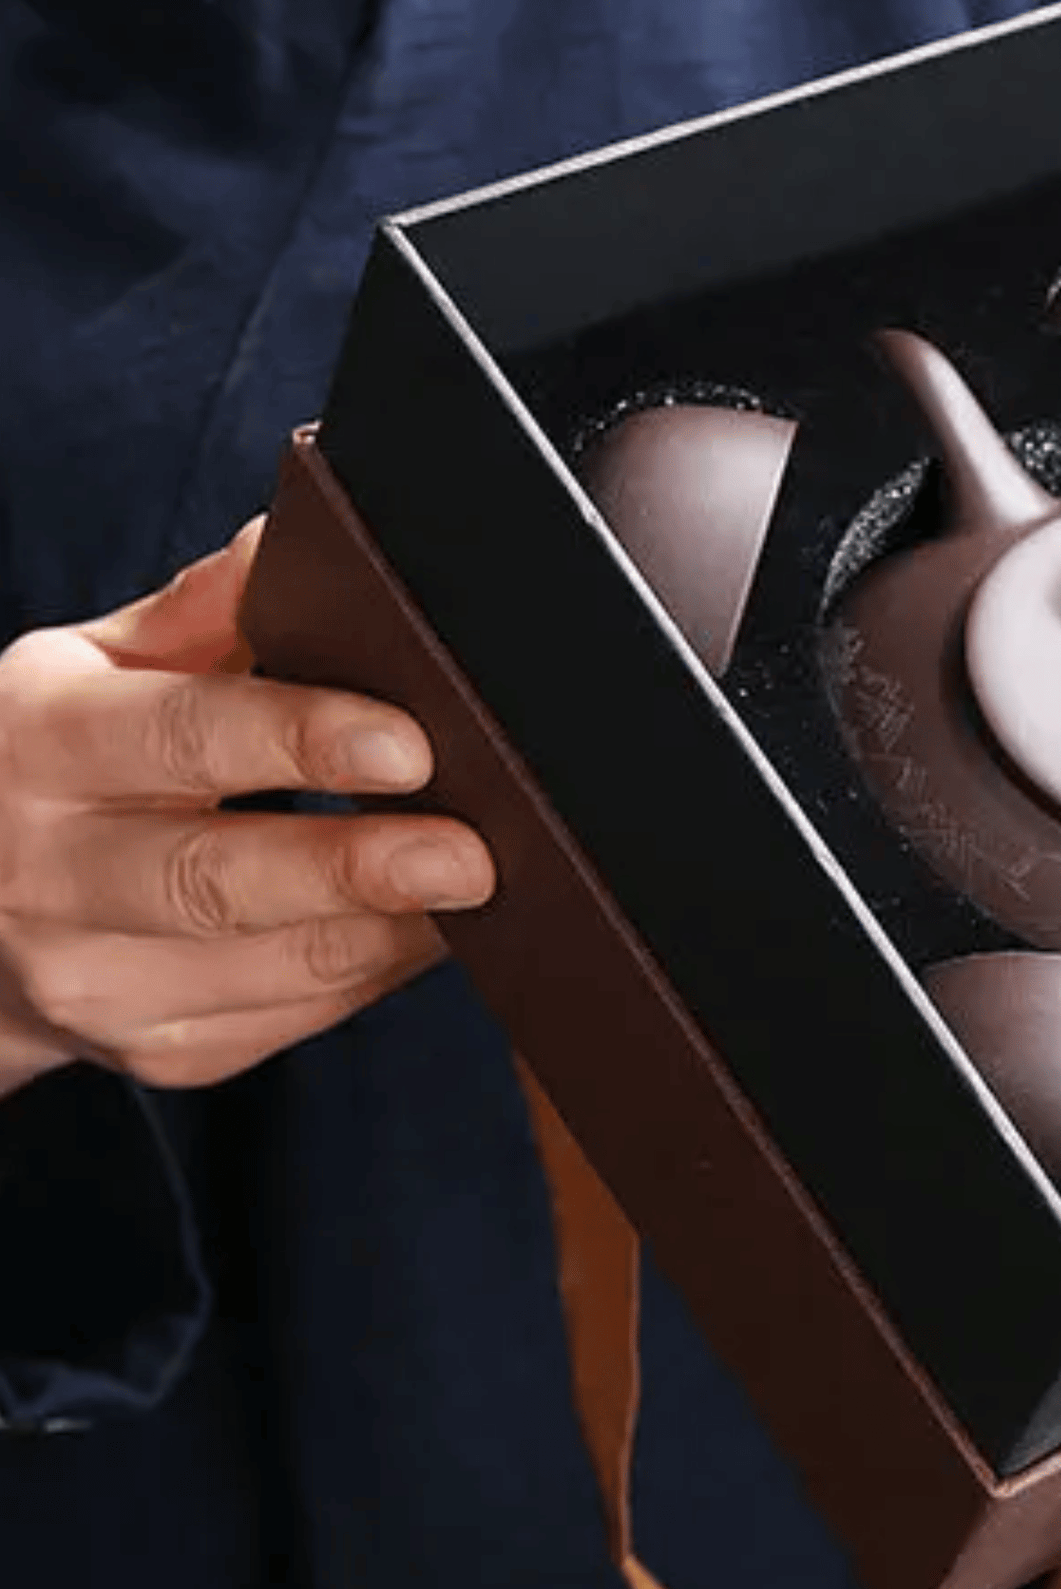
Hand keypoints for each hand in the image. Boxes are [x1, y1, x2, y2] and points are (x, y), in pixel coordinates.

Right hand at [0, 519, 494, 1096]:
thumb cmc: (67, 761)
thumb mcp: (99, 666)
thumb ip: (208, 609)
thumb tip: (314, 535)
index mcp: (44, 745)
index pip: (181, 739)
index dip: (300, 742)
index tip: (410, 744)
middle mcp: (54, 874)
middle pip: (222, 881)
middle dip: (360, 869)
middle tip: (473, 853)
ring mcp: (103, 981)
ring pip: (282, 968)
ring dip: (399, 929)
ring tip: (488, 885)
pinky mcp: (165, 1053)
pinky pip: (304, 1017)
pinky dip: (384, 970)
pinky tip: (436, 927)